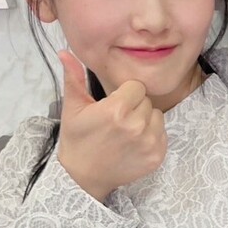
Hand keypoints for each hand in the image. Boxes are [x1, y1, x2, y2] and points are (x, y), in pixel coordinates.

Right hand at [55, 50, 166, 200]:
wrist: (83, 176)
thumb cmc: (77, 139)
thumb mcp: (73, 107)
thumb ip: (74, 77)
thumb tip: (65, 51)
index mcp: (116, 110)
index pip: (136, 87)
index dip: (124, 94)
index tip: (113, 106)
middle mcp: (136, 126)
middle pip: (146, 101)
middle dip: (134, 107)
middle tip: (117, 121)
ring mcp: (148, 143)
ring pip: (157, 115)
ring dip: (145, 120)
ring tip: (126, 131)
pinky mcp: (157, 157)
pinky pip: (163, 134)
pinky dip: (152, 136)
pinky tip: (134, 143)